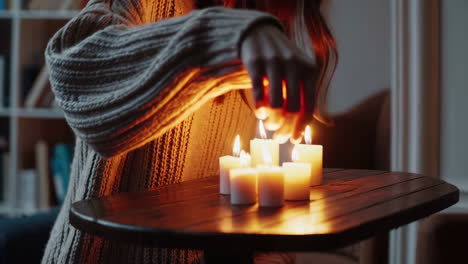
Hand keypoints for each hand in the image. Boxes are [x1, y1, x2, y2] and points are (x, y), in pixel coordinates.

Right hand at [240, 23, 316, 141]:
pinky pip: (258, 94)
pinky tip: (259, 113)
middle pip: (293, 109)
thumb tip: (324, 124)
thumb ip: (308, 95)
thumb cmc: (282, 60)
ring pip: (276, 104)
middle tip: (277, 136)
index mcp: (309, 71)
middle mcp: (294, 66)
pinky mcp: (256, 63)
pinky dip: (259, 109)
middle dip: (285, 127)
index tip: (292, 140)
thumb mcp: (300, 73)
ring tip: (268, 124)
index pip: (309, 106)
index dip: (300, 127)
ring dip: (272, 120)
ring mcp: (275, 63)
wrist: (260, 33)